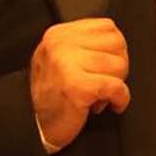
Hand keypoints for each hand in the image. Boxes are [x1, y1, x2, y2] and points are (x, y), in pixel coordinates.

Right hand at [29, 18, 129, 152]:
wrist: (34, 127)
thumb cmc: (53, 96)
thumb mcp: (63, 58)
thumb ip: (85, 44)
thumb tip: (118, 41)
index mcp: (59, 35)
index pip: (108, 28)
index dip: (114, 50)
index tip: (106, 66)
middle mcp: (61, 45)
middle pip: (118, 44)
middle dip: (118, 67)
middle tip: (103, 83)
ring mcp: (67, 64)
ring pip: (119, 65)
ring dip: (116, 84)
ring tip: (98, 95)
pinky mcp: (77, 87)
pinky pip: (117, 86)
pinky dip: (121, 98)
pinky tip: (112, 104)